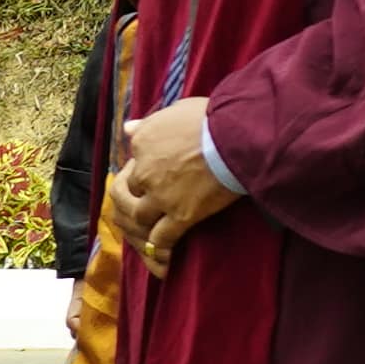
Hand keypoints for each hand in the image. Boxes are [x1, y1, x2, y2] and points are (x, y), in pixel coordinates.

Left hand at [106, 98, 248, 274]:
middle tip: (147, 204)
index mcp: (142, 143)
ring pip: (140, 218)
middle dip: (135, 199)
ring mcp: (161, 196)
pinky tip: (164, 253)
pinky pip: (162, 238)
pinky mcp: (181, 215)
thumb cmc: (211, 118)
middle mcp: (145, 171)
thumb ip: (149, 123)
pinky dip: (160, 248)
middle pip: (129, 193)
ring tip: (153, 228)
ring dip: (144, 224)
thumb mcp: (176, 110)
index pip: (132, 163)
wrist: (236, 137)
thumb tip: (128, 128)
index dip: (142, 172)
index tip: (155, 175)